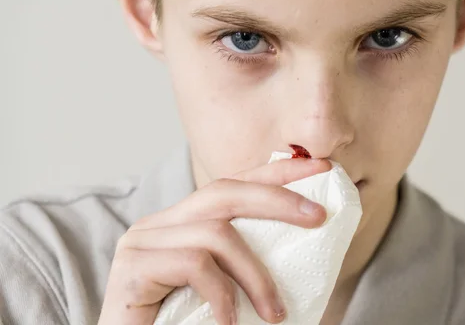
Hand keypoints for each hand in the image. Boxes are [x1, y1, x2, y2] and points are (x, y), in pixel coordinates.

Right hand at [98, 158, 329, 324]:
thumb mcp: (228, 288)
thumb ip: (250, 262)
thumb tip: (309, 240)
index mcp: (182, 224)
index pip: (233, 185)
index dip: (276, 173)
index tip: (319, 168)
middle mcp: (159, 224)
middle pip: (223, 192)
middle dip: (278, 200)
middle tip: (319, 216)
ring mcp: (140, 243)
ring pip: (215, 233)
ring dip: (256, 275)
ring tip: (275, 313)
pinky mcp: (131, 269)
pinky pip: (194, 265)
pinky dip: (222, 295)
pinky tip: (229, 322)